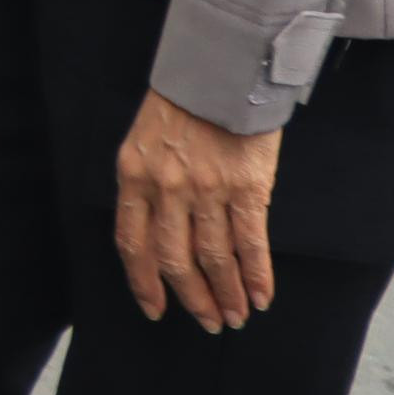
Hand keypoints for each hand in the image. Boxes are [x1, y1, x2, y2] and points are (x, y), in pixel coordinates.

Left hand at [113, 88, 278, 330]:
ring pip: (214, 258)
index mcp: (133, 176)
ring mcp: (207, 190)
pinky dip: (257, 276)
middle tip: (207, 322)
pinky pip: (250, 243)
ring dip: (227, 294)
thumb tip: (158, 234)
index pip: (131, 243)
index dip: (143, 282)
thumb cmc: (179, 107)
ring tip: (235, 316)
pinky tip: (261, 297)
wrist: (218, 72)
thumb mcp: (142, 143)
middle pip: (175, 259)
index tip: (154, 310)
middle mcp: (167, 189)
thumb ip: (146, 186)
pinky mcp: (247, 187)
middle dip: (191, 298)